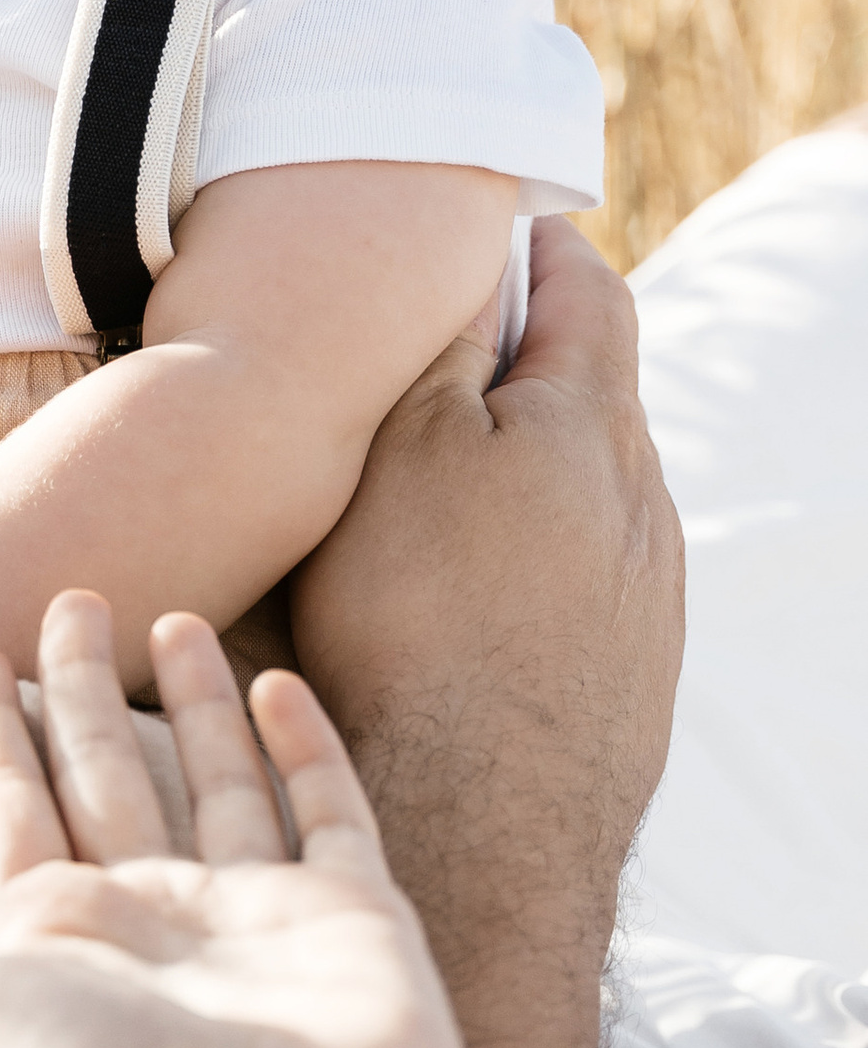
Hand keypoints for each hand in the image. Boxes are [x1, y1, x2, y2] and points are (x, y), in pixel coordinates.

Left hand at [0, 592, 480, 1047]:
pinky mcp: (355, 919)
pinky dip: (304, 748)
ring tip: (171, 618)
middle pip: (102, 773)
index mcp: (51, 935)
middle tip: (69, 598)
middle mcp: (149, 920)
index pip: (4, 802)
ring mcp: (255, 917)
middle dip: (77, 689)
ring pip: (214, 779)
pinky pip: (327, 810)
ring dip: (190, 702)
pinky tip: (278, 686)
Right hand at [290, 213, 683, 894]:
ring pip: (584, 494)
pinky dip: (527, 558)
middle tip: (430, 365)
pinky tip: (461, 600)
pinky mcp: (634, 671)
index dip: (538, 248)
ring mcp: (649, 593)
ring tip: (426, 495)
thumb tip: (467, 275)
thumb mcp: (397, 448)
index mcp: (590, 421)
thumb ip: (438, 349)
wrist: (484, 813)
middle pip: (589, 392)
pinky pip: (583, 578)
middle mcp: (642, 499)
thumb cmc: (417, 614)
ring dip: (520, 474)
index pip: (588, 290)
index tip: (490, 234)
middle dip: (520, 366)